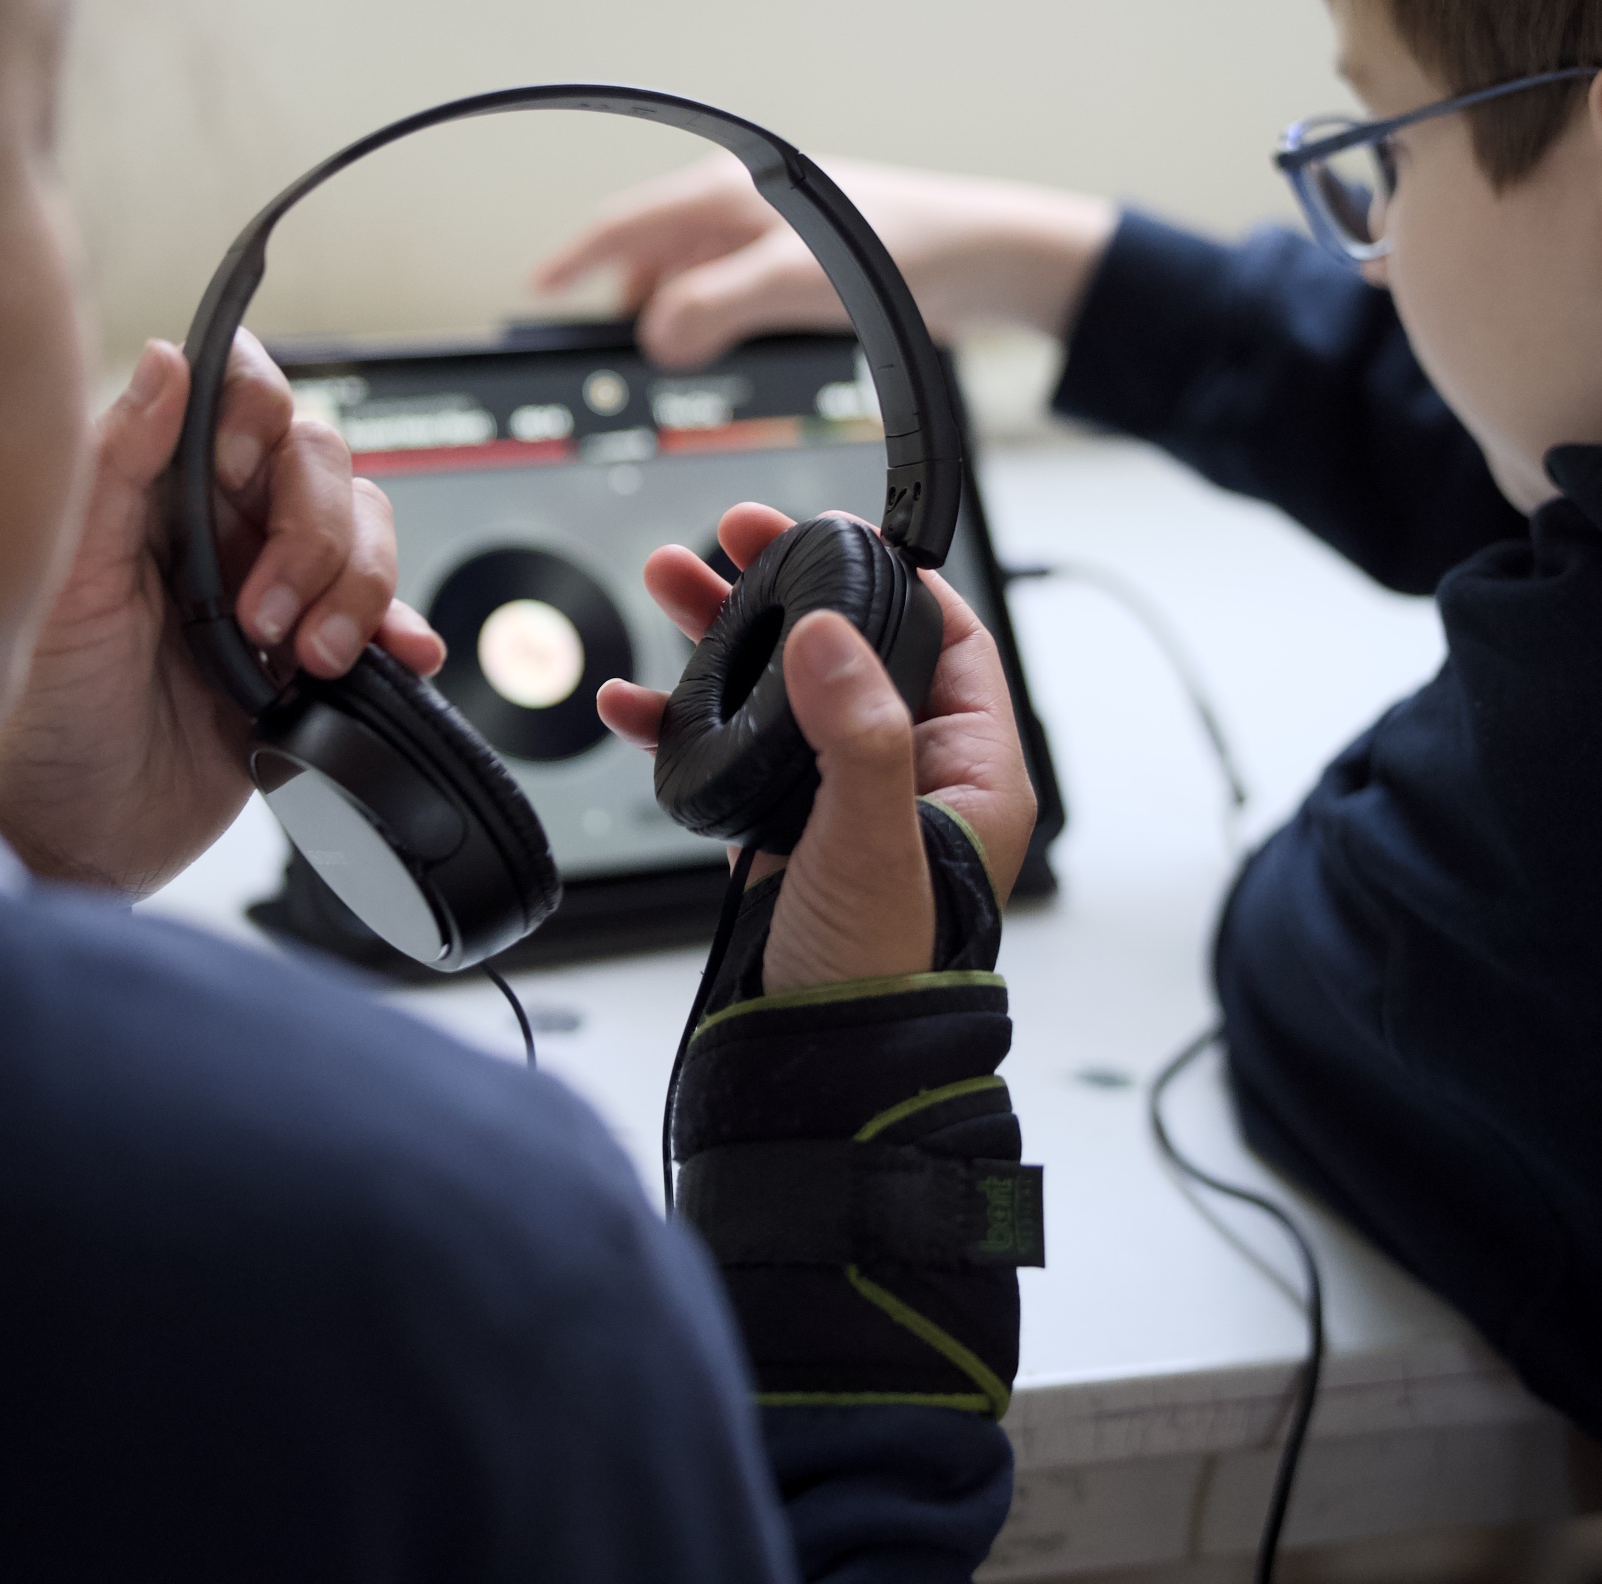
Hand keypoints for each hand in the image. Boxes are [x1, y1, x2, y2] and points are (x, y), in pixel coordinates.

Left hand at [0, 334, 444, 894]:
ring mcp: (272, 587)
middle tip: (262, 614)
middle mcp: (221, 525)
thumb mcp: (66, 583)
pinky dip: (402, 630)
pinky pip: (385, 616)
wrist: (80, 837)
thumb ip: (114, 466)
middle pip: (318, 462)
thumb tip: (166, 360)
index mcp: (157, 489)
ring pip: (363, 532)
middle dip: (311, 535)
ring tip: (305, 658)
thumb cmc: (46, 713)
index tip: (238, 469)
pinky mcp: (309, 654)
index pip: (236, 394)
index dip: (257, 413)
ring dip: (356, 590)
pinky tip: (395, 656)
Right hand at [533, 155, 1119, 369]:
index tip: (537, 289)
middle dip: (628, 303)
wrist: (977, 257)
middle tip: (611, 355)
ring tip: (671, 362)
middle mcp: (738, 205)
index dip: (575, 258)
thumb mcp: (788, 280)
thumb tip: (654, 338)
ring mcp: (766, 236)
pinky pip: (731, 297)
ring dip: (677, 319)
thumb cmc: (897, 248)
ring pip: (691, 280)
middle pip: (652, 256)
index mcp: (724, 191)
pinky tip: (726, 353)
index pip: (624, 224)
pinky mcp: (796, 266)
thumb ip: (711, 307)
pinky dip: (714, 324)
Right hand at [599, 504, 1033, 991]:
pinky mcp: (779, 828)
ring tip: (667, 582)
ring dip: (720, 639)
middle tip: (729, 538)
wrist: (815, 1066)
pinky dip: (679, 722)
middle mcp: (908, 773)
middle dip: (782, 589)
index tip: (826, 534)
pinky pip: (730, 752)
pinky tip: (631, 701)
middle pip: (848, 645)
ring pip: (780, 688)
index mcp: (970, 768)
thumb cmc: (880, 972)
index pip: (946, 634)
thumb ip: (862, 735)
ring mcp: (838, 798)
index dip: (889, 575)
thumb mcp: (877, 842)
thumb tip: (831, 635)